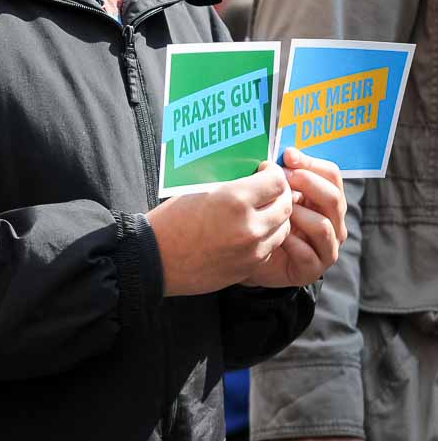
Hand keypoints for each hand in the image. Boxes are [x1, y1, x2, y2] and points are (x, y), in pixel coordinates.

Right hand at [147, 162, 292, 296]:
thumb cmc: (171, 221)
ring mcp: (251, 251)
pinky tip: (251, 232)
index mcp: (235, 200)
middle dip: (280, 194)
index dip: (273, 173)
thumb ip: (232, 184)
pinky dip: (266, 238)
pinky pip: (269, 249)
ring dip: (276, 218)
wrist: (155, 259)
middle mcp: (249, 226)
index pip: (275, 182)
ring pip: (282, 230)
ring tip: (263, 211)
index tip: (265, 171)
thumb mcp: (200, 191)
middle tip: (270, 189)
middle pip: (285, 206)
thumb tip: (253, 176)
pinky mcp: (247, 268)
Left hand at [246, 148, 346, 288]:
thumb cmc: (260, 219)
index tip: (288, 156)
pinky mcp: (313, 270)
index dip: (311, 163)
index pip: (332, 176)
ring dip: (300, 214)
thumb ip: (281, 175)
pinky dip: (291, 243)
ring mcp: (326, 248)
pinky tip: (275, 235)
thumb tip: (285, 153)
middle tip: (284, 178)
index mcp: (325, 200)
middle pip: (333, 198)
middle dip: (308, 184)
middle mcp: (333, 223)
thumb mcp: (272, 193)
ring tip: (278, 209)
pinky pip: (309, 254)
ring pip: (323, 225)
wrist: (245, 255)